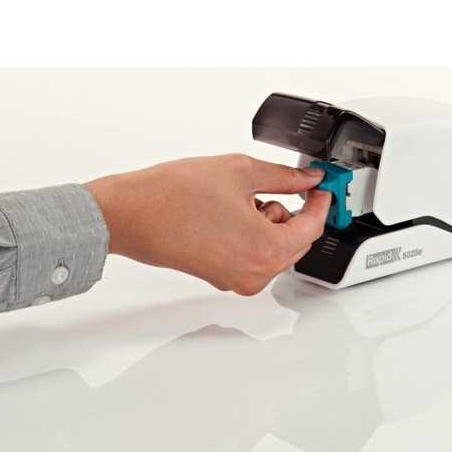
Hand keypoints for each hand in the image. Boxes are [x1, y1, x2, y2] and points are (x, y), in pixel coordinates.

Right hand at [86, 154, 330, 294]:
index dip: (320, 201)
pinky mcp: (219, 278)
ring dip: (269, 222)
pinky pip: (252, 256)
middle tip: (287, 182)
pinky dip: (252, 234)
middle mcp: (255, 273)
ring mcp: (236, 280)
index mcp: (267, 251)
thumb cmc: (172, 196)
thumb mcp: (240, 172)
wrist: (130, 215)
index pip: (312, 227)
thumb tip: (306, 178)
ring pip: (273, 249)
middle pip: (295, 242)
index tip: (320, 185)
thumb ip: (283, 176)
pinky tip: (231, 211)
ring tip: (242, 197)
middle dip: (294, 212)